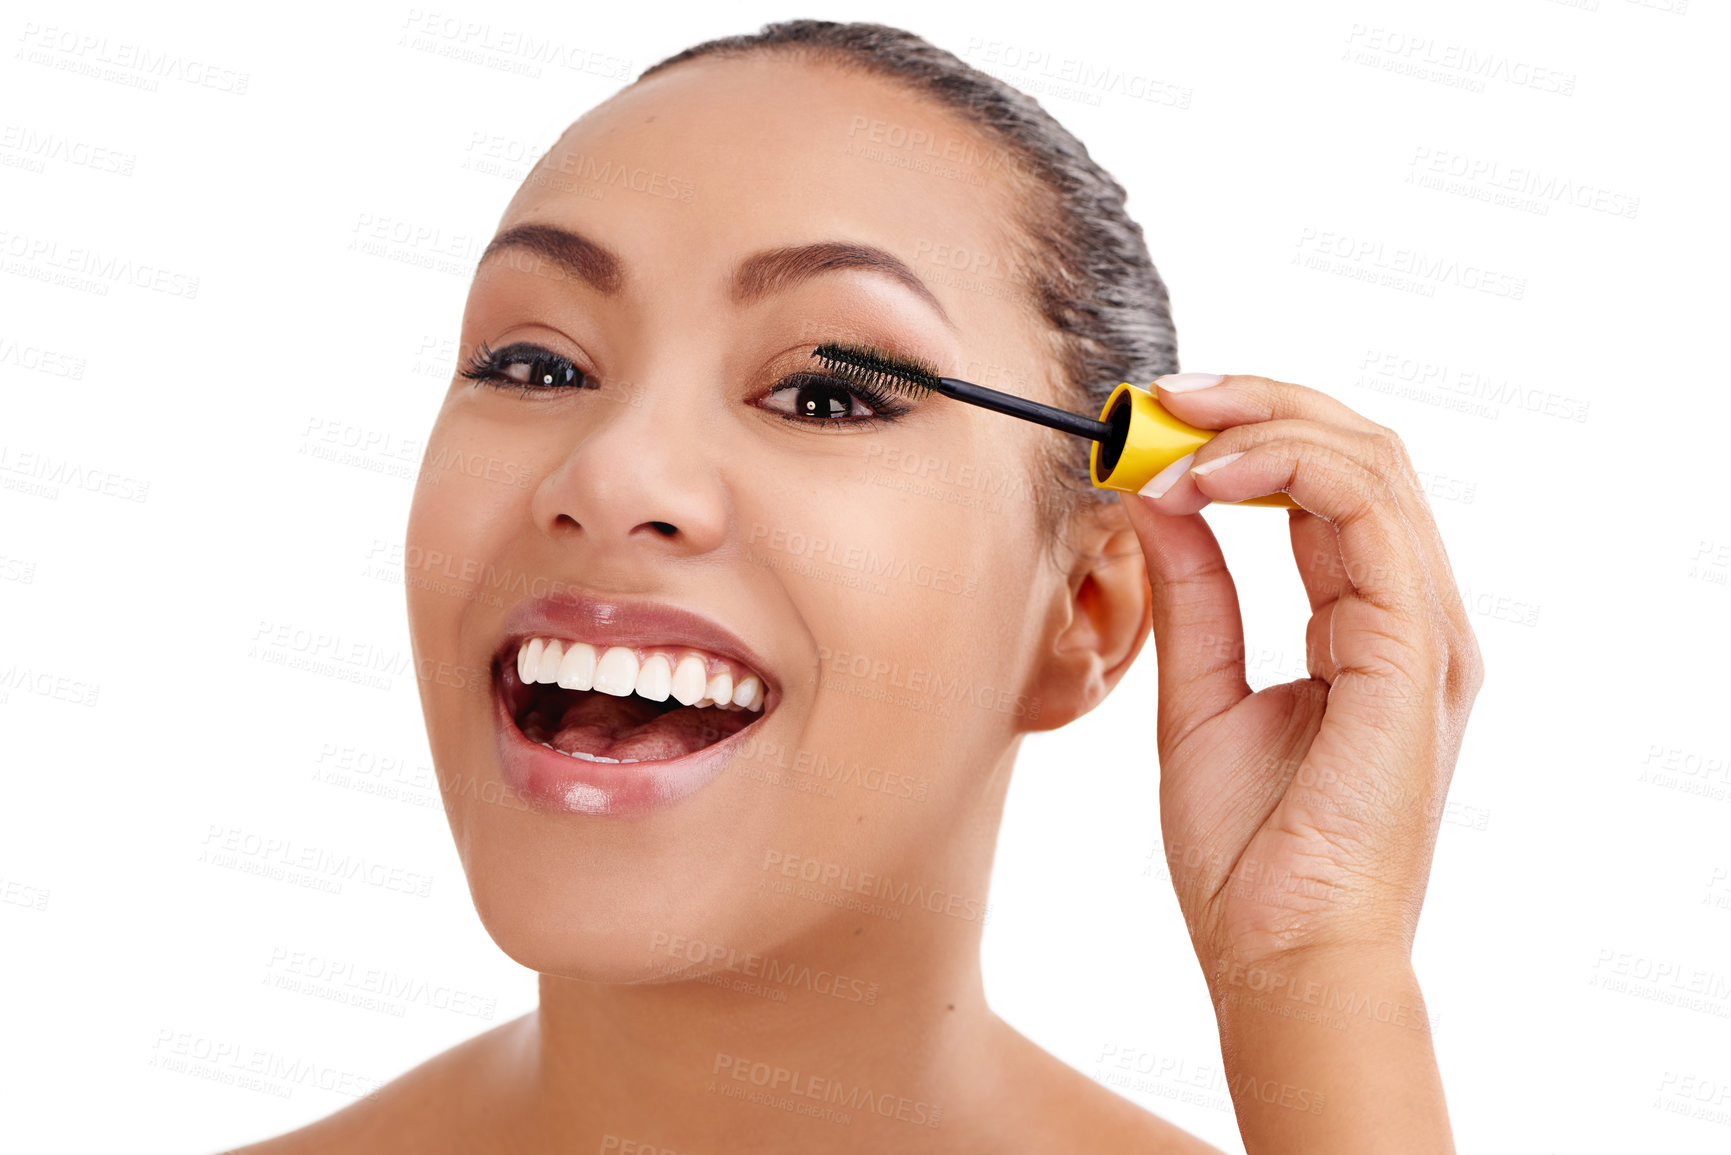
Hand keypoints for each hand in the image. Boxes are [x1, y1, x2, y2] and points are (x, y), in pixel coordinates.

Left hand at [1119, 372, 1483, 978]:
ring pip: (1370, 462)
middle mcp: (1405, 618)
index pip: (1323, 488)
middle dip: (1257, 403)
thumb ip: (1192, 594)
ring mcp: (1421, 632)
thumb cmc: (1248, 856)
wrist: (1280, 958)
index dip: (1243, 435)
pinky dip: (1282, 471)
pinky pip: (1366, 515)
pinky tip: (1202, 480)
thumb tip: (1156, 498)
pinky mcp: (1412, 652)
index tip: (1152, 423)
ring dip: (1265, 421)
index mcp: (1364, 628)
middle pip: (1357, 453)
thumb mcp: (1197, 695)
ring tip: (1172, 426)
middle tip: (1162, 397)